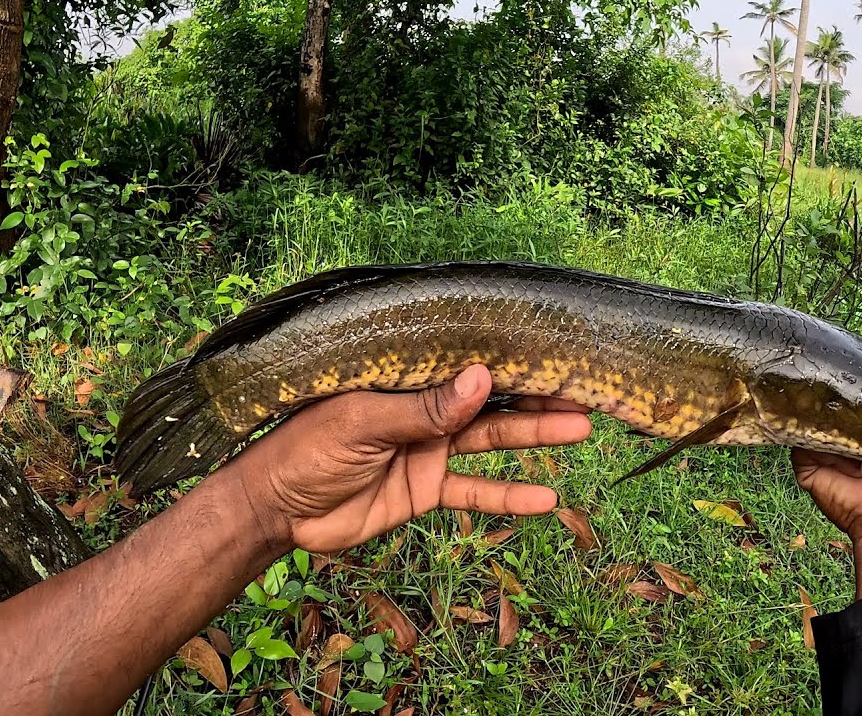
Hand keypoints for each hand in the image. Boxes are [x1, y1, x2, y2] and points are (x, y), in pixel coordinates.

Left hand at [226, 365, 591, 552]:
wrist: (276, 509)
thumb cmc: (305, 448)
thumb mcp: (364, 421)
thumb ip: (426, 407)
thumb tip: (483, 378)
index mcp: (406, 378)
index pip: (466, 363)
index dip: (509, 359)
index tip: (553, 352)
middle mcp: (424, 409)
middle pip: (490, 400)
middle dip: (537, 395)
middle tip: (585, 390)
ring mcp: (429, 449)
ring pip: (492, 440)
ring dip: (536, 437)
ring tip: (582, 428)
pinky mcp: (426, 490)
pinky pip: (475, 493)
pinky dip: (509, 497)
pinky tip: (546, 499)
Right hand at [792, 293, 861, 597]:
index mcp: (860, 399)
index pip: (841, 365)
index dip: (835, 347)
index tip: (821, 323)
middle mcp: (834, 414)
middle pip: (817, 381)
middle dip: (816, 366)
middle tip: (805, 340)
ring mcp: (813, 434)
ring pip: (801, 402)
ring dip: (807, 392)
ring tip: (801, 368)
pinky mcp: (801, 457)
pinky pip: (792, 431)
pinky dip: (798, 420)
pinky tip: (800, 403)